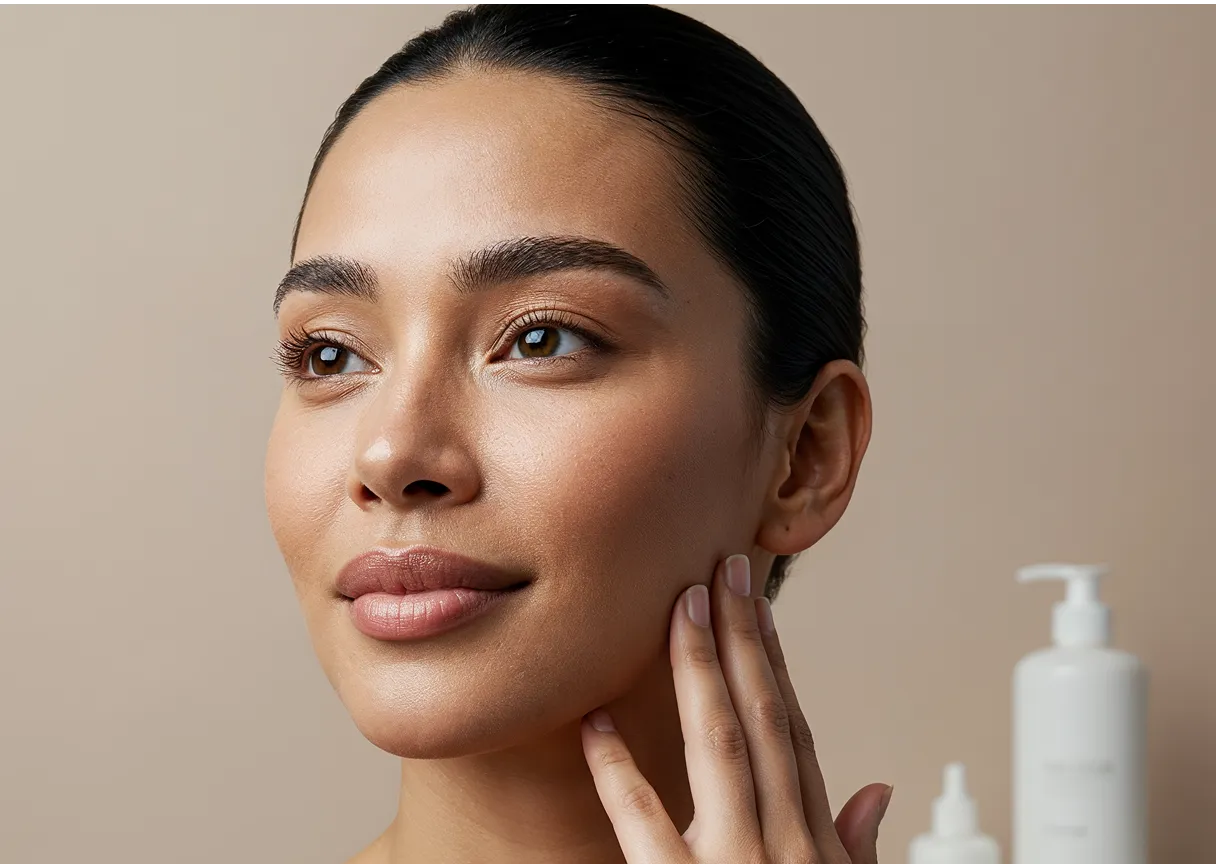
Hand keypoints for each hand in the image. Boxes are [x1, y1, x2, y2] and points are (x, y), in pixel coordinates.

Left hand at [580, 553, 892, 862]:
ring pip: (717, 743)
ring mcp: (732, 860)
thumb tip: (877, 794)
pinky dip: (615, 765)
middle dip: (743, 637)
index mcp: (815, 844)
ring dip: (700, 666)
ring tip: (683, 606)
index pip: (792, 732)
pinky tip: (595, 720)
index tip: (759, 609)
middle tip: (724, 570)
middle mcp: (780, 842)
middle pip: (760, 716)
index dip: (775, 665)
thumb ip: (855, 847)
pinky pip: (639, 815)